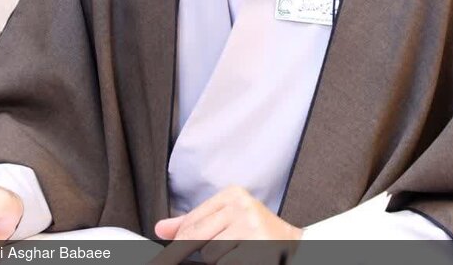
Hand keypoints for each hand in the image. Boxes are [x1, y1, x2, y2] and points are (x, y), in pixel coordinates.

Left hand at [152, 186, 301, 263]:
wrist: (294, 246)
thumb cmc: (257, 235)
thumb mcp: (227, 220)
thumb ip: (194, 223)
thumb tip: (162, 229)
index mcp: (232, 194)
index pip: (193, 220)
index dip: (175, 242)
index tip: (158, 260)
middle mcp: (242, 206)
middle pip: (196, 236)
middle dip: (182, 253)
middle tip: (165, 264)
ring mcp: (250, 226)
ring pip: (211, 254)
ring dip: (219, 260)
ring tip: (237, 254)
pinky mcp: (257, 246)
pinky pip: (226, 263)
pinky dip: (231, 263)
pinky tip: (245, 257)